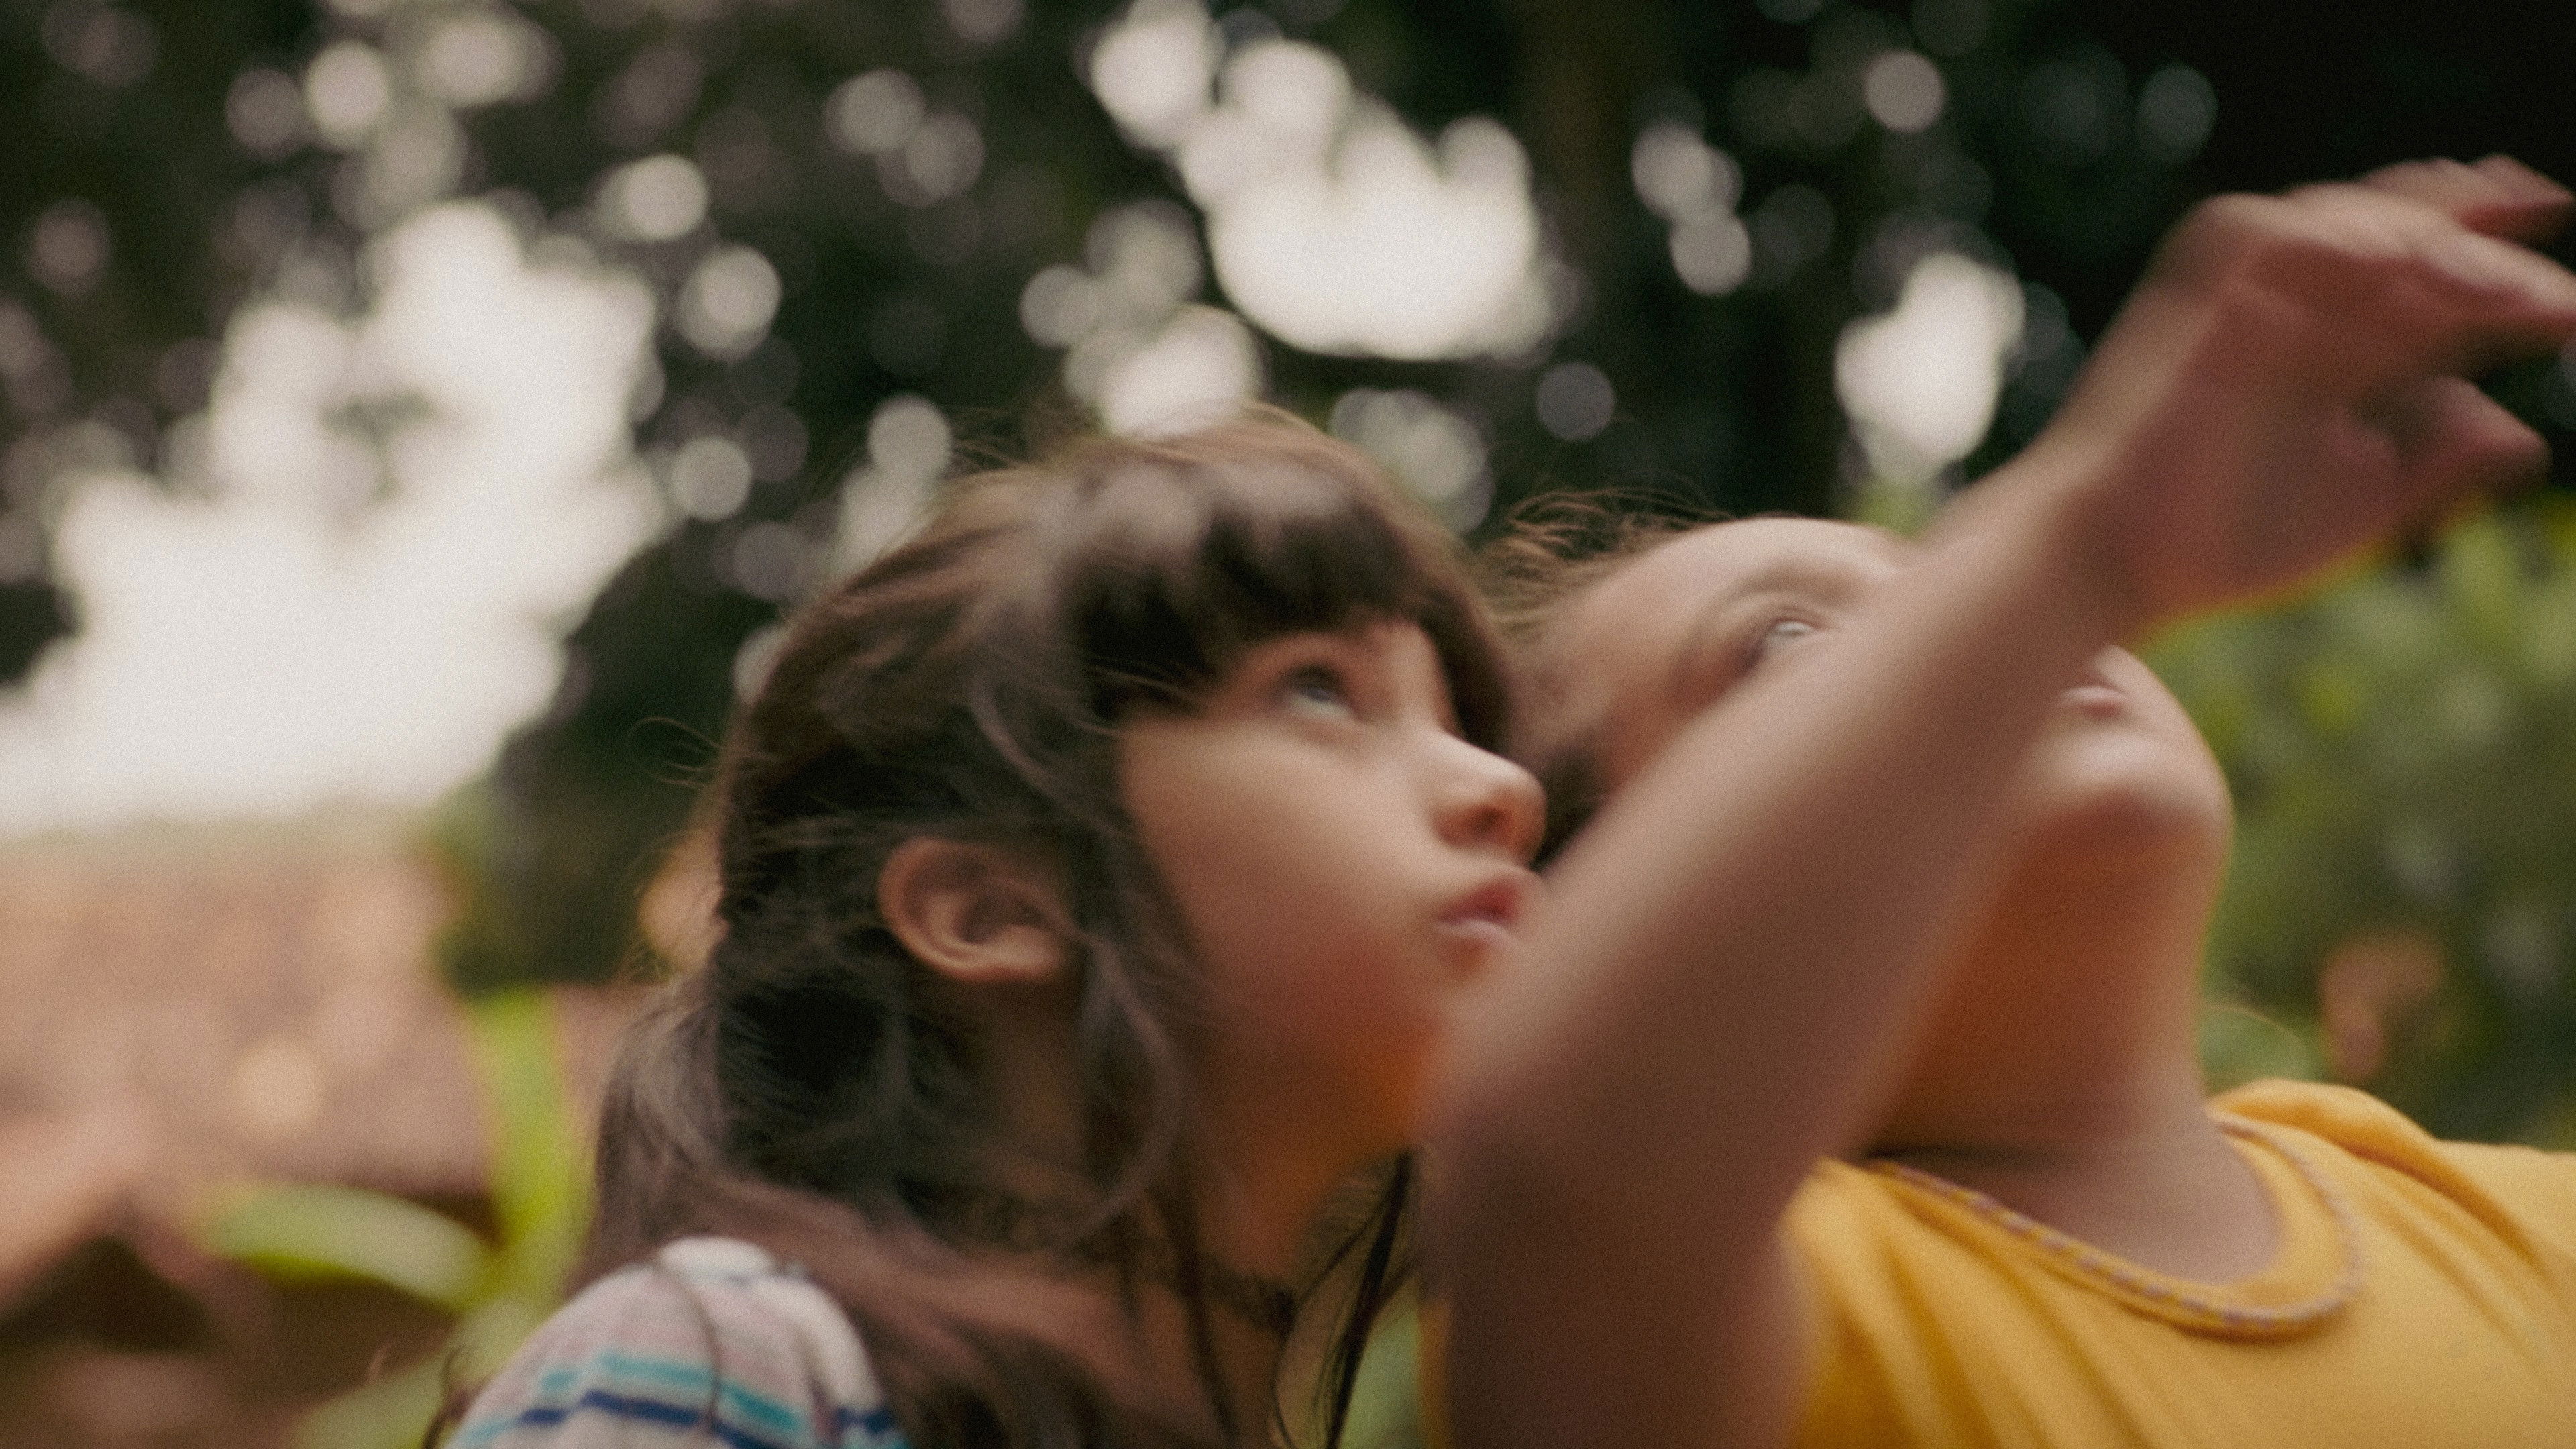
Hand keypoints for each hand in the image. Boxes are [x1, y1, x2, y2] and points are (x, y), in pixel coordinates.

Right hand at [2034, 156, 2575, 625]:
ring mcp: (2247, 300)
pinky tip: (2394, 265)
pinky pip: (2271, 235)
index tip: (2566, 309)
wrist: (2113, 559)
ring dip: (2425, 243)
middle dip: (2486, 244)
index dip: (2506, 277)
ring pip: (2351, 223)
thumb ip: (2436, 463)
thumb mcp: (2361, 509)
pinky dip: (2334, 238)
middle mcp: (2302, 312)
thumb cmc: (2217, 544)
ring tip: (2484, 286)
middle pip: (2408, 236)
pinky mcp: (2196, 300)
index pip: (2438, 286)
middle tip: (2546, 296)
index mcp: (2341, 355)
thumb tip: (2520, 430)